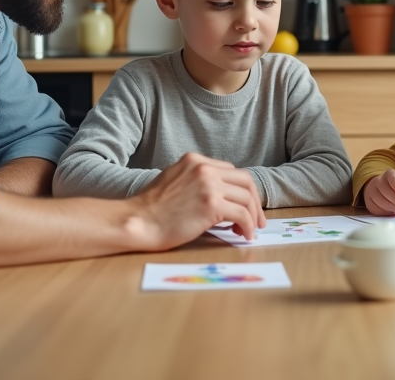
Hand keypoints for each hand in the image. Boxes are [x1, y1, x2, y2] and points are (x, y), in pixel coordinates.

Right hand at [127, 153, 266, 249]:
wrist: (137, 222)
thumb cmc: (151, 209)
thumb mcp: (174, 181)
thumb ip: (196, 181)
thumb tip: (220, 196)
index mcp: (195, 160)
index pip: (230, 171)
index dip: (241, 190)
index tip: (245, 206)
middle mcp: (204, 168)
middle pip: (244, 181)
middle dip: (254, 201)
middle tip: (256, 219)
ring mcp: (209, 184)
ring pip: (246, 197)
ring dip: (252, 216)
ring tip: (249, 231)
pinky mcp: (212, 204)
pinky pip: (242, 214)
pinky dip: (247, 226)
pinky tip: (244, 235)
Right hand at [362, 169, 394, 215]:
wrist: (381, 191)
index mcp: (390, 174)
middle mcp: (378, 180)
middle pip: (390, 194)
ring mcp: (371, 191)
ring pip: (383, 203)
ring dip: (393, 208)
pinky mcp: (368, 201)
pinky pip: (378, 210)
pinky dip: (386, 212)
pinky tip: (389, 209)